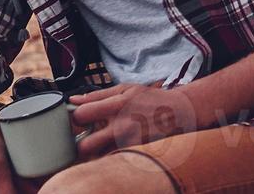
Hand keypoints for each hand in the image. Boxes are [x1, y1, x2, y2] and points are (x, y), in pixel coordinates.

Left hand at [69, 81, 200, 159]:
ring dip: (96, 155)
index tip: (80, 120)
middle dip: (80, 146)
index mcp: (118, 105)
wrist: (181, 112)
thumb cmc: (151, 99)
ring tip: (102, 147)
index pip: (81, 115)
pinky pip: (115, 163)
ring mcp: (131, 144)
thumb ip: (97, 95)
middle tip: (84, 141)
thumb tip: (71, 100)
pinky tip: (117, 151)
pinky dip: (111, 160)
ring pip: (99, 160)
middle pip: (84, 147)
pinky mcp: (138, 155)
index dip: (75, 119)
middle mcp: (123, 126)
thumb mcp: (126, 90)